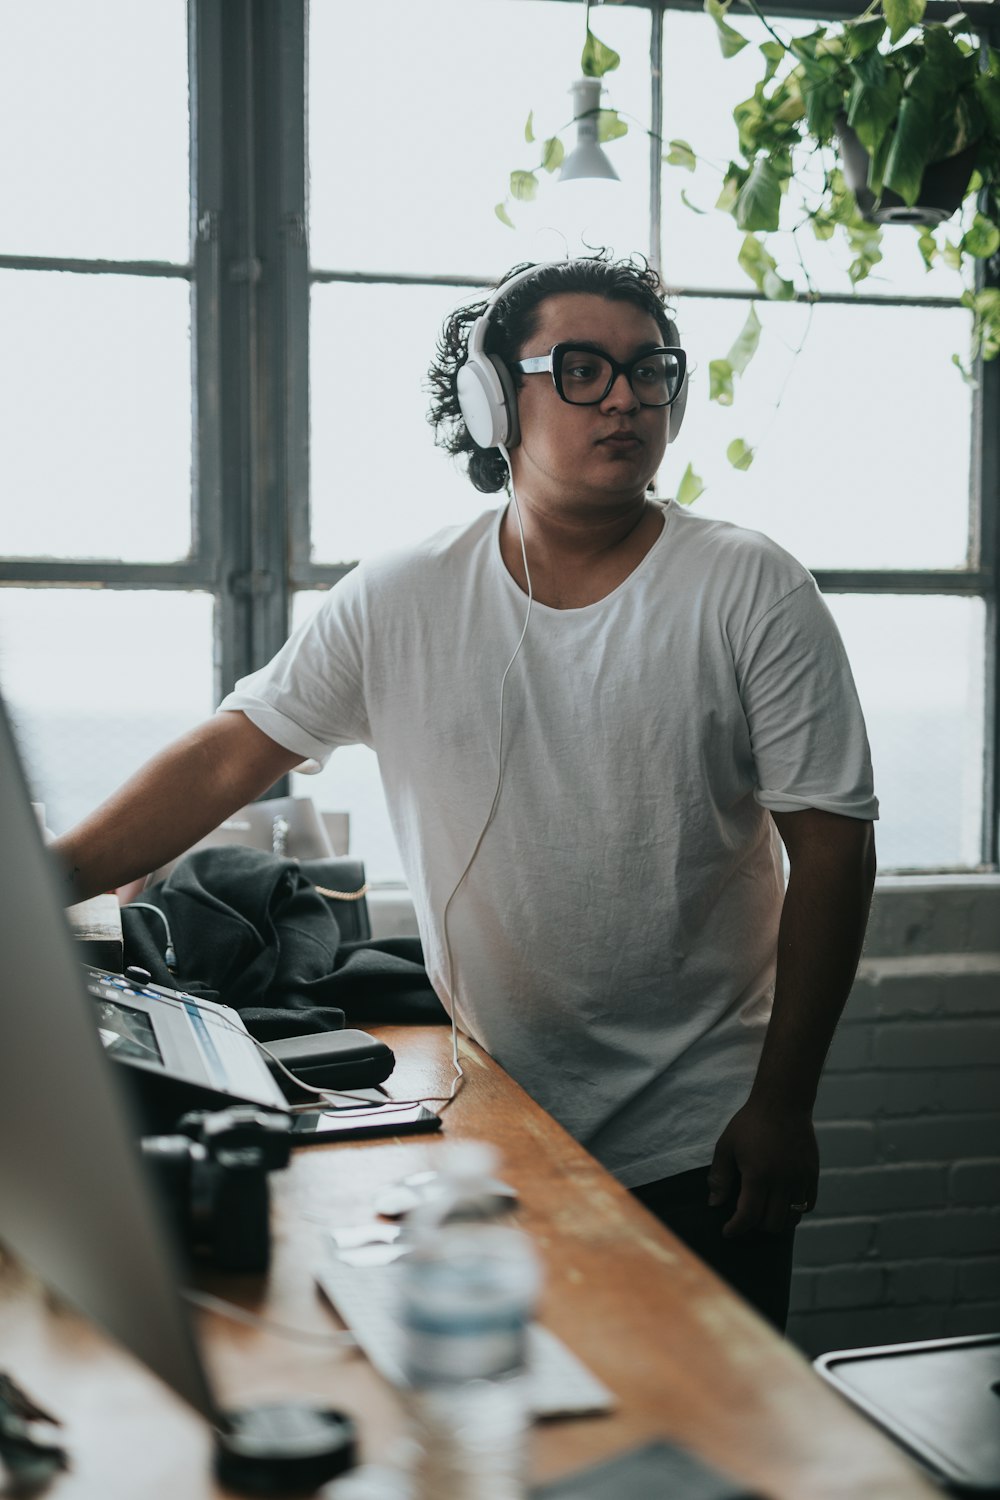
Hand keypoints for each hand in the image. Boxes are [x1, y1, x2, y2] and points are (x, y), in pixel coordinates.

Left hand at [707, 1098, 818, 1238]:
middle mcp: (782, 1181)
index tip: (728, 1232)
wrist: (782, 1102)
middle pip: (772, 1223)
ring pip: (792, 1219)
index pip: (748, 1216)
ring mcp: (800, 1178)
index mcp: (758, 1175)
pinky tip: (783, 1204)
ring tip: (765, 1213)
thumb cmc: (750, 1123)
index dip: (736, 1228)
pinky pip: (808, 1205)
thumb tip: (714, 1203)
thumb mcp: (726, 1145)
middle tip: (746, 1218)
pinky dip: (795, 1211)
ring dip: (777, 1221)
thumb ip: (720, 1176)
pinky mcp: (812, 1174)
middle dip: (755, 1226)